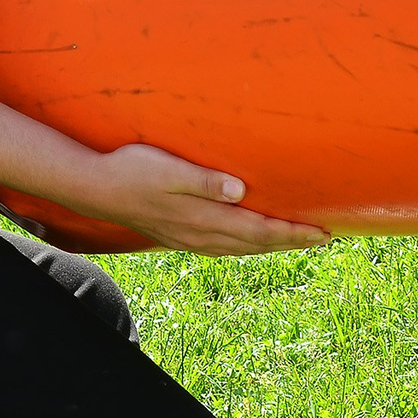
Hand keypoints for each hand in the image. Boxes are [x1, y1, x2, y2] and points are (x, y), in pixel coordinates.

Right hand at [68, 142, 328, 255]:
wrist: (94, 189)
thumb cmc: (131, 170)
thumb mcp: (169, 169)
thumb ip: (205, 180)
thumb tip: (240, 191)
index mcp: (204, 218)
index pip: (260, 230)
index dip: (293, 232)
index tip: (323, 232)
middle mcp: (200, 235)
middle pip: (256, 244)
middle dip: (290, 241)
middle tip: (322, 239)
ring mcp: (188, 238)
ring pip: (240, 248)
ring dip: (269, 245)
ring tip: (292, 241)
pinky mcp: (177, 236)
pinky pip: (223, 248)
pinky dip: (244, 247)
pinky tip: (246, 243)